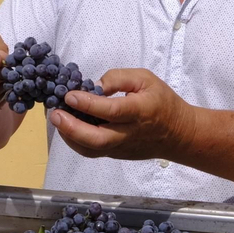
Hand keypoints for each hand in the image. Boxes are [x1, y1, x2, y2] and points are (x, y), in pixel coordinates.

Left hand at [52, 69, 198, 160]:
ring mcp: (122, 147)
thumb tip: (94, 85)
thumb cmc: (162, 101)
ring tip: (57, 120)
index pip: (111, 110)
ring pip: (92, 150)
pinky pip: (93, 151)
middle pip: (98, 139)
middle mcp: (130, 133)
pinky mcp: (117, 154)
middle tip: (55, 114)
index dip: (88, 104)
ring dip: (70, 137)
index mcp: (140, 111)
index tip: (70, 95)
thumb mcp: (146, 79)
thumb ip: (119, 78)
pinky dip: (76, 141)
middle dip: (72, 128)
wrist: (178, 134)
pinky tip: (67, 128)